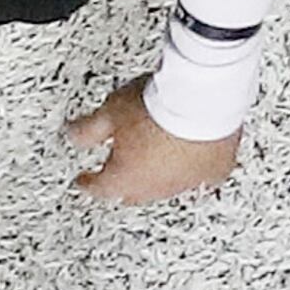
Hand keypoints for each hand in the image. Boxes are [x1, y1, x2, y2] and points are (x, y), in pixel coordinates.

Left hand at [64, 85, 243, 205]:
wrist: (201, 96)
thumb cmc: (157, 104)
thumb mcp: (110, 111)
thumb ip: (88, 130)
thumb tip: (73, 137)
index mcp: (125, 178)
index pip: (99, 188)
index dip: (88, 183)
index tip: (84, 181)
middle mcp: (157, 187)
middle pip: (133, 192)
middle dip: (123, 183)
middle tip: (120, 170)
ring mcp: (188, 181)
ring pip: (167, 186)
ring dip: (157, 174)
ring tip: (153, 156)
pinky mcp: (215, 170)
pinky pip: (200, 176)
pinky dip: (192, 168)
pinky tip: (190, 155)